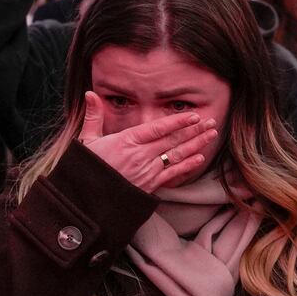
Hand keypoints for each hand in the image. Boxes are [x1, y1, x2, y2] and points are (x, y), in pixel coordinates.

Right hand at [79, 92, 218, 193]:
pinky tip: (199, 158)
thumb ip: (94, 117)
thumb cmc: (85, 170)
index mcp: (125, 141)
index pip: (157, 128)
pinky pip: (172, 174)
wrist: (85, 201)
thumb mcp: (87, 141)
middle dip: (193, 130)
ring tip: (211, 136)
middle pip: (172, 140)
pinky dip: (187, 166)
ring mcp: (145, 172)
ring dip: (196, 145)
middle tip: (211, 122)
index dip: (177, 121)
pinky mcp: (148, 187)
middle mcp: (139, 155)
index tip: (193, 116)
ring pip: (176, 155)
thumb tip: (91, 94)